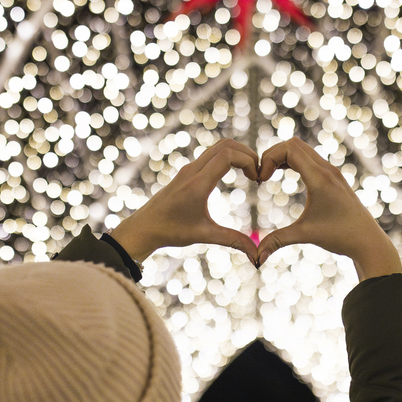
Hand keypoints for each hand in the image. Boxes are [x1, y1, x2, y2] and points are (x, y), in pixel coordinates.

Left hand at [109, 139, 259, 263]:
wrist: (143, 228)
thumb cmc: (171, 232)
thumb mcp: (204, 235)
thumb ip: (233, 241)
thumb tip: (257, 257)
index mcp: (197, 184)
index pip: (228, 155)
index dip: (248, 161)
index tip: (257, 178)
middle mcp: (192, 171)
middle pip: (225, 145)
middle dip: (247, 153)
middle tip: (258, 172)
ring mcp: (188, 169)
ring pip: (217, 148)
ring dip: (237, 154)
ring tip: (249, 173)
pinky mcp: (186, 172)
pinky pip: (210, 156)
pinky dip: (226, 158)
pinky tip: (233, 175)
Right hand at [256, 138, 401, 280]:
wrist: (368, 241)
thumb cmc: (340, 237)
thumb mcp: (305, 235)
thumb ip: (277, 242)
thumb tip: (256, 258)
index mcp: (320, 178)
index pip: (289, 149)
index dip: (269, 158)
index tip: (261, 181)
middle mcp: (327, 170)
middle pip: (293, 143)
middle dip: (272, 155)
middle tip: (261, 176)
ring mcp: (332, 171)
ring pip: (301, 149)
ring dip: (282, 157)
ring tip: (268, 176)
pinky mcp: (333, 177)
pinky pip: (309, 158)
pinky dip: (292, 161)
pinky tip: (283, 176)